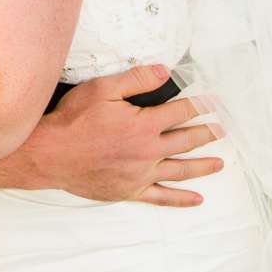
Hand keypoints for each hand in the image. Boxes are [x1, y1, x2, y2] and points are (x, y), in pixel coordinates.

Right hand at [25, 64, 223, 206]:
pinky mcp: (130, 190)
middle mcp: (148, 151)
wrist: (50, 154)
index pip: (181, 112)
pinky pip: (161, 197)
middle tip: (222, 130)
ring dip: (202, 166)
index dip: (200, 105)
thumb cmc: (73, 120)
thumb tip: (164, 72)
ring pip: (180, 170)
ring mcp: (141, 174)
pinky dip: (181, 199)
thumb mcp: (102, 89)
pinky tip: (197, 199)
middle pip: (186, 141)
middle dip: (207, 133)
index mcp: (144, 124)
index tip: (213, 102)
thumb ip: (136, 79)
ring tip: (219, 163)